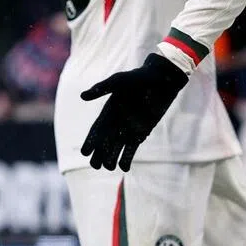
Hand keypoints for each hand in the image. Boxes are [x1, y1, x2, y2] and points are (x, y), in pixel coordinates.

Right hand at [80, 53, 188, 170]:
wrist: (163, 79)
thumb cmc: (140, 77)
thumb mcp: (120, 81)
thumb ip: (102, 88)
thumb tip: (82, 96)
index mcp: (108, 111)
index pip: (96, 130)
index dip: (90, 141)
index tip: (85, 152)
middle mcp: (116, 122)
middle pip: (104, 142)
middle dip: (98, 154)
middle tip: (95, 165)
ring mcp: (128, 128)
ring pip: (116, 148)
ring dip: (111, 158)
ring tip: (108, 167)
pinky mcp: (141, 132)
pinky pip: (131, 148)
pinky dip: (127, 158)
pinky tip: (124, 168)